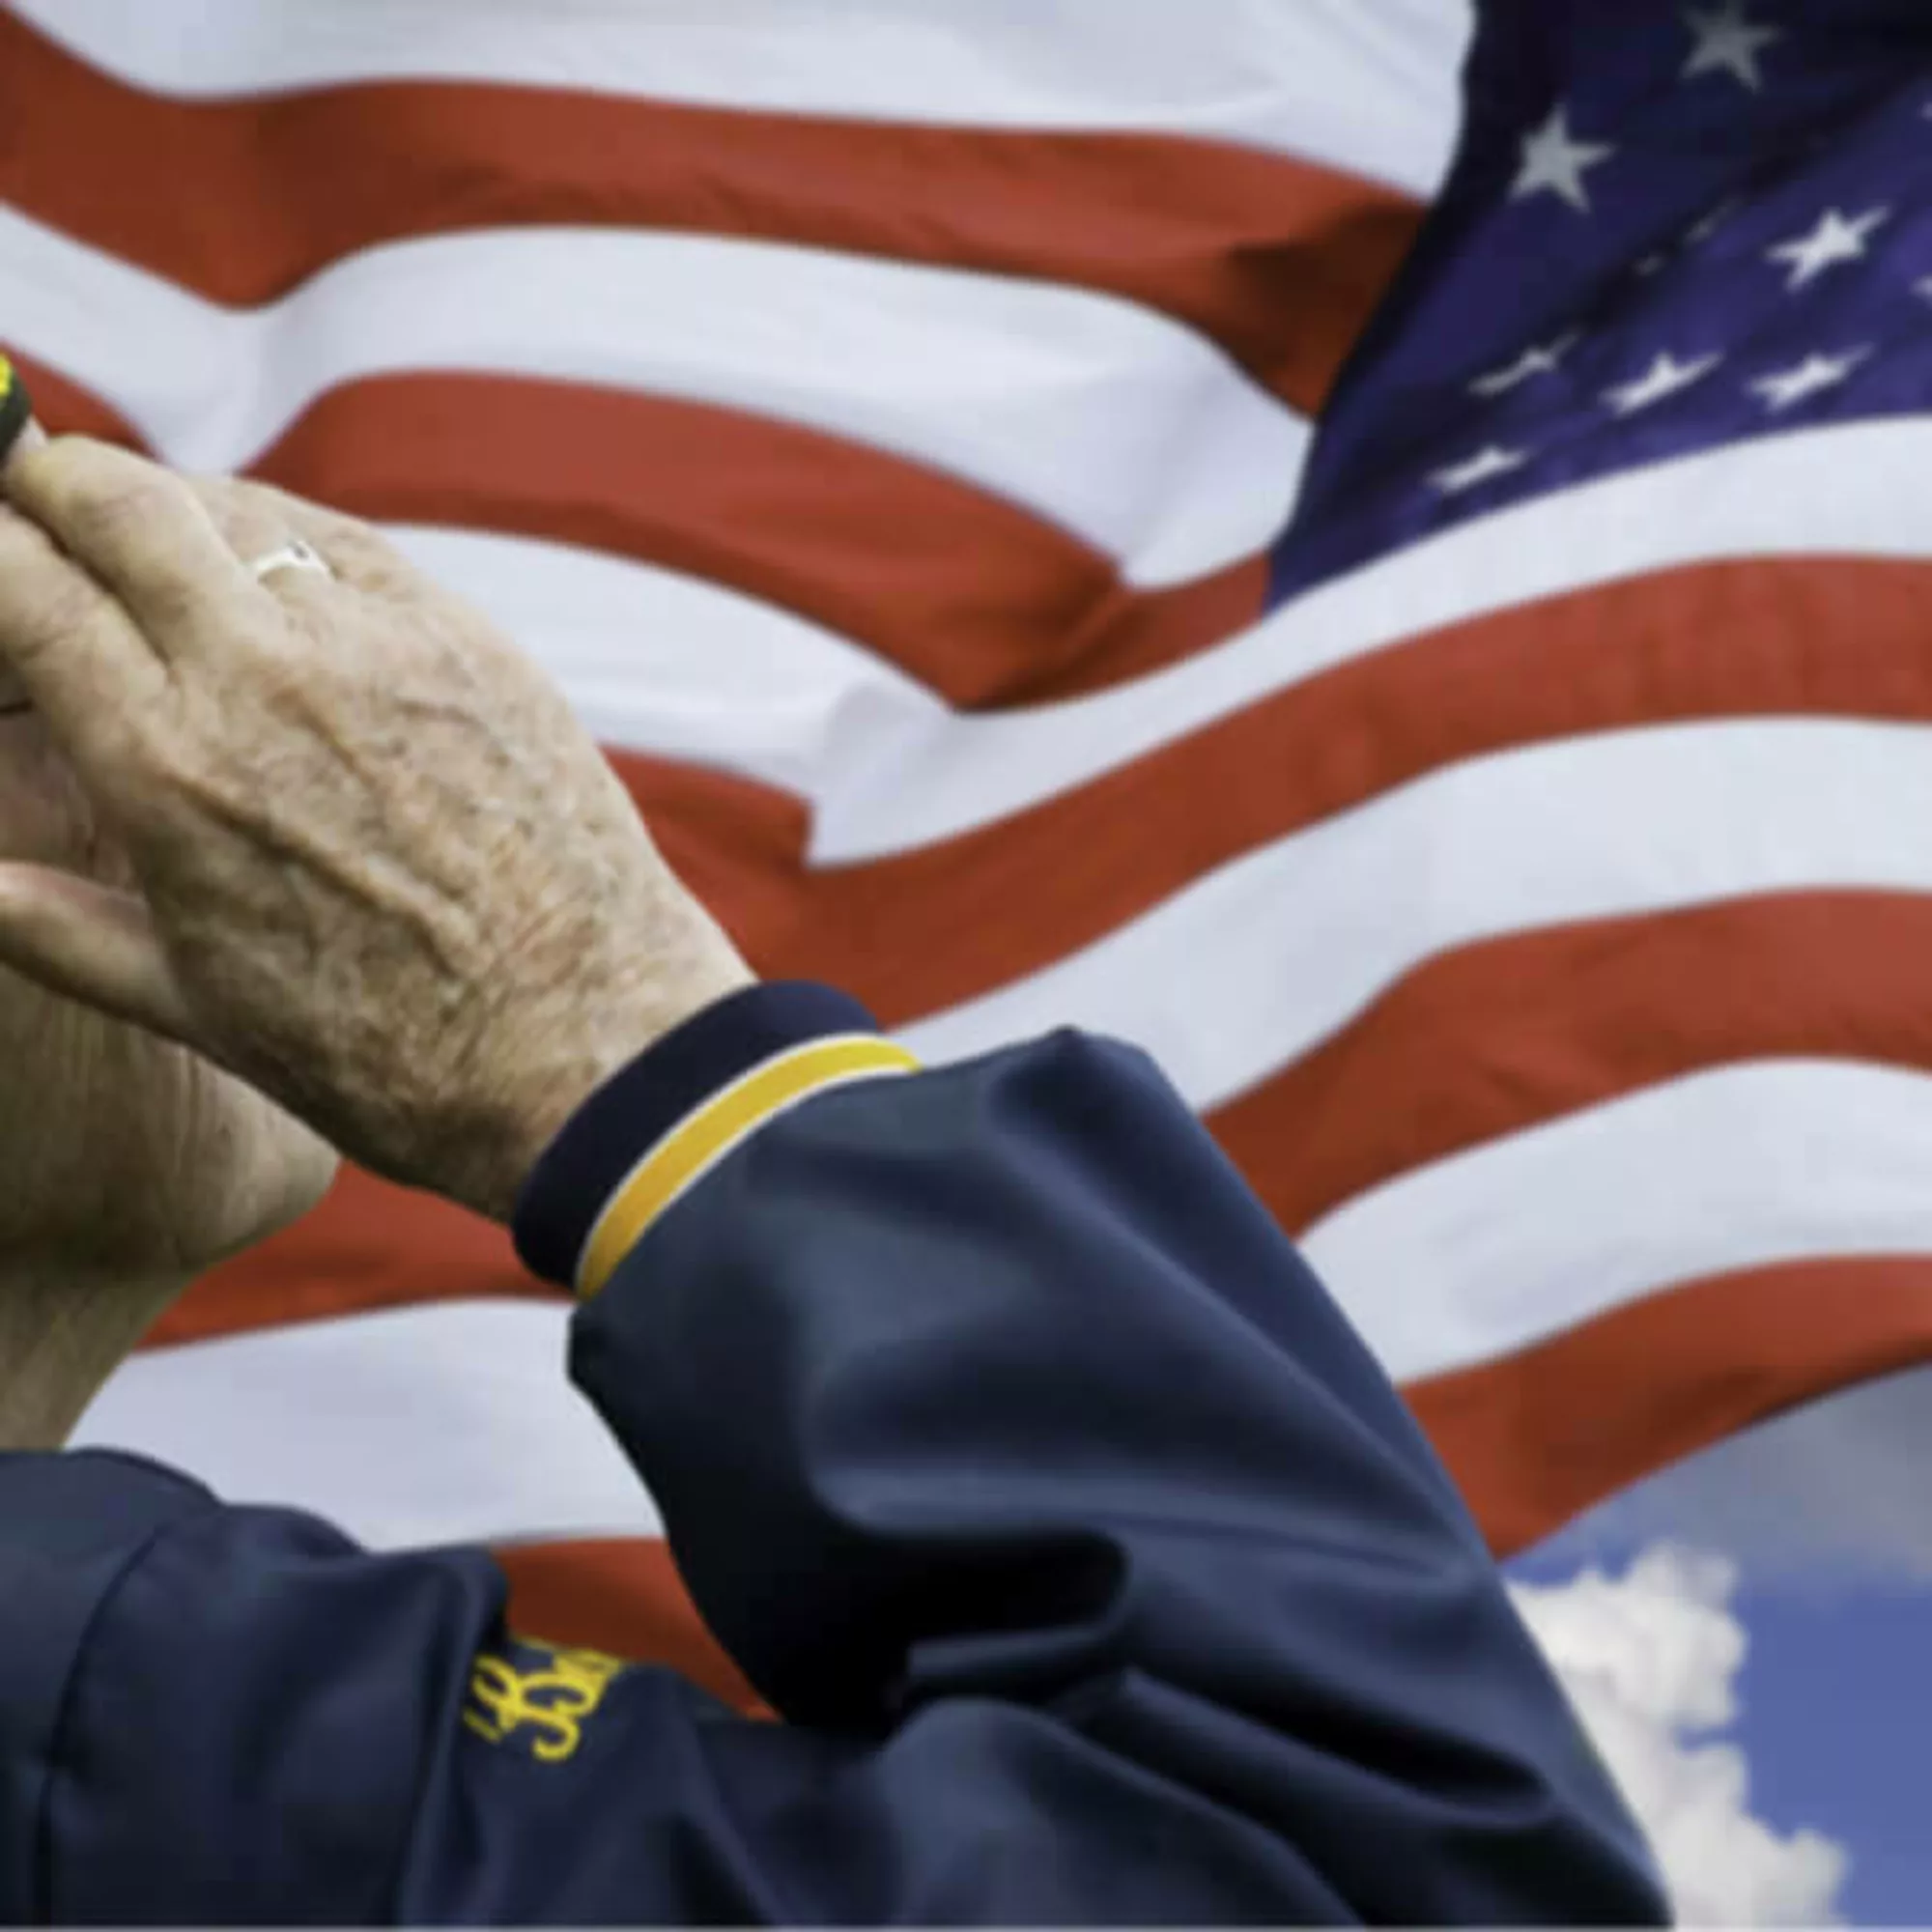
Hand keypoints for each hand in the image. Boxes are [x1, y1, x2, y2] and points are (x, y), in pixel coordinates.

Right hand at [0, 437, 752, 1220]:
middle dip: (52, 482)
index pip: (24, 588)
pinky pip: (352, 548)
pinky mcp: (473, 644)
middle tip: (31, 500)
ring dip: (176, 510)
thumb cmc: (396, 1057)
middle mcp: (267, 677)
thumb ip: (64, 933)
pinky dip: (290, 543)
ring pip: (242, 509)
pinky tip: (275, 577)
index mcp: (170, 767)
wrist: (593, 1050)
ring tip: (151, 545)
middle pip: (121, 501)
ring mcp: (382, 646)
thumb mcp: (202, 1011)